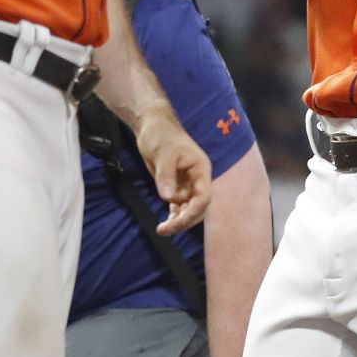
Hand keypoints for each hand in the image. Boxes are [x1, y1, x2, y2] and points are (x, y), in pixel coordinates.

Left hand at [133, 109, 212, 234]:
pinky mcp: (177, 186)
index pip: (204, 196)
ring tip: (162, 229)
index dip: (193, 211)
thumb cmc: (160, 134)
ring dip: (178, 221)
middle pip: (197, 207)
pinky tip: (164, 224)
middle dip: (184, 220)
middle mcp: (198, 179)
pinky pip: (179, 206)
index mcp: (201, 169)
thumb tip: (168, 197)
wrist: (152, 127)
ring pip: (188, 209)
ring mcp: (188, 184)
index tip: (178, 221)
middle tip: (165, 229)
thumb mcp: (163, 153)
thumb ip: (166, 175)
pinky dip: (174, 216)